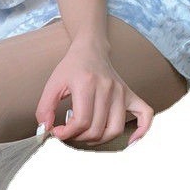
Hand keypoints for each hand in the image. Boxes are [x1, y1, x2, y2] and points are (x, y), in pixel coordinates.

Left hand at [35, 42, 153, 146]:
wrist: (91, 49)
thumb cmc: (71, 68)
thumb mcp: (52, 85)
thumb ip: (44, 109)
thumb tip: (45, 131)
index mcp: (87, 85)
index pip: (81, 122)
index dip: (66, 134)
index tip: (57, 132)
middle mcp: (108, 88)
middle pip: (97, 130)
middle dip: (79, 138)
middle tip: (70, 132)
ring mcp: (122, 92)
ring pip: (114, 129)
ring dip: (98, 140)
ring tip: (86, 134)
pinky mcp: (131, 95)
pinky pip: (145, 114)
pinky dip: (141, 131)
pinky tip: (130, 141)